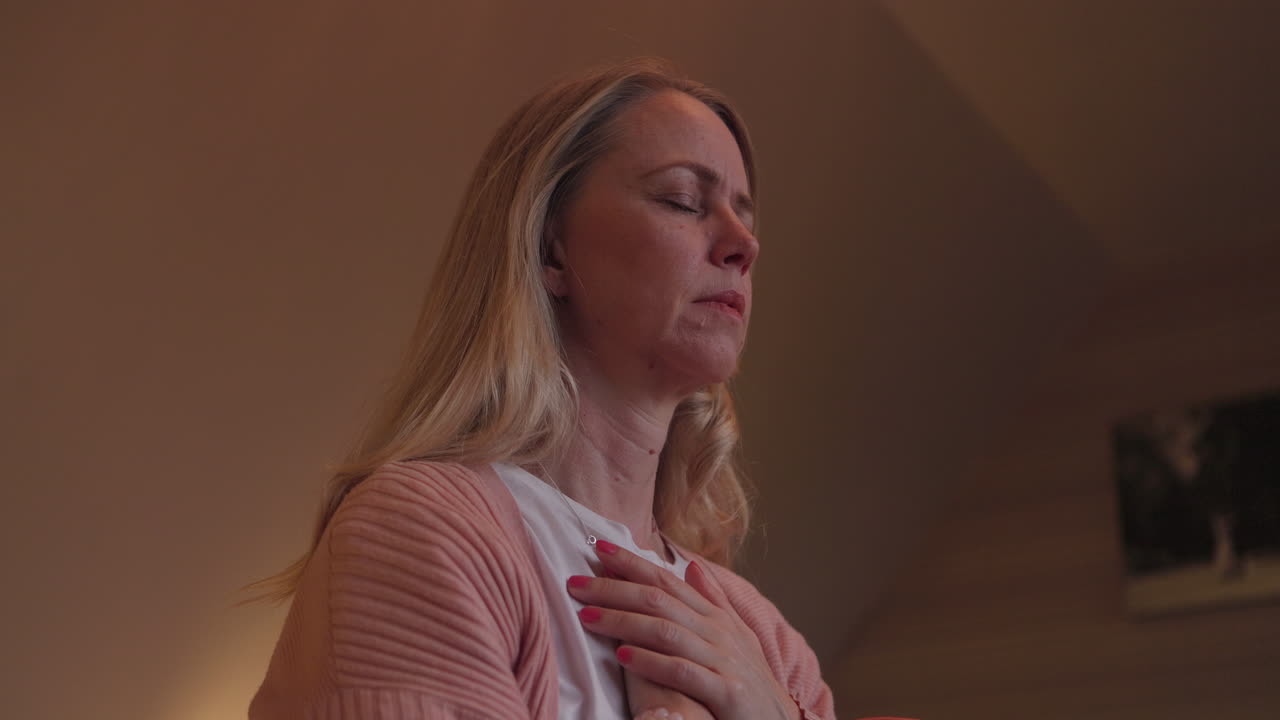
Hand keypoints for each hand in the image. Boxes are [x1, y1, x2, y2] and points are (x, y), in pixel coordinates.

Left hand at [566, 539, 800, 719]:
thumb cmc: (749, 678)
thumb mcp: (735, 634)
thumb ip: (712, 600)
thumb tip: (691, 564)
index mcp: (714, 616)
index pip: (666, 581)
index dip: (632, 564)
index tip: (598, 550)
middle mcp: (717, 631)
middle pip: (658, 601)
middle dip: (614, 589)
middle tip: (575, 584)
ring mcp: (722, 660)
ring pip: (666, 632)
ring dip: (623, 622)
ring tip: (587, 617)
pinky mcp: (726, 691)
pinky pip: (683, 672)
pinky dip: (652, 663)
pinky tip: (624, 657)